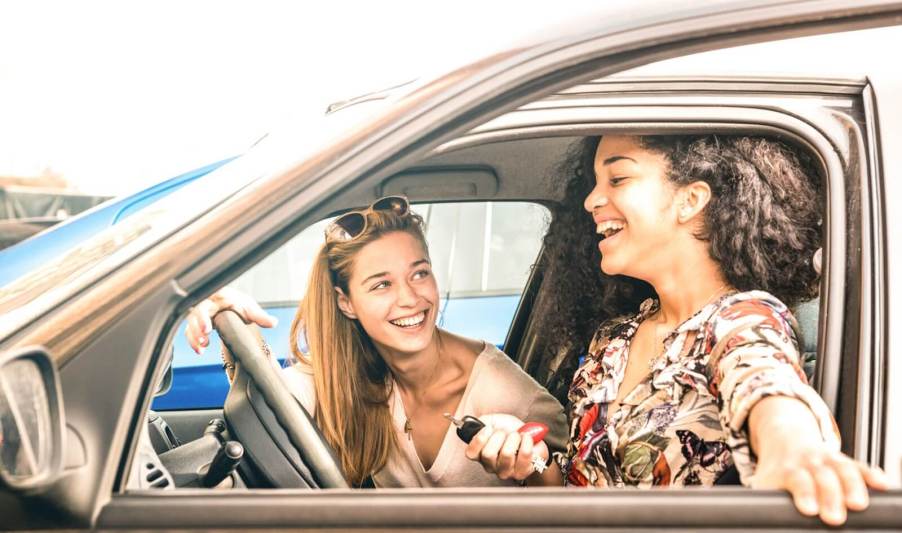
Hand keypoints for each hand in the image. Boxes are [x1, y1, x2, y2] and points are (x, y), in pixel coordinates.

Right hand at [186, 287, 277, 353]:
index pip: (206, 305)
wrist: (232, 304)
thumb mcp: (249, 307)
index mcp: (218, 297)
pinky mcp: (198, 324)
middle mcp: (206, 304)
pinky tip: (200, 351)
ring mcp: (200, 315)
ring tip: (201, 348)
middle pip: (195, 315)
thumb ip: (260, 316)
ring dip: (194, 337)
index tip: (208, 328)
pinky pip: (190, 332)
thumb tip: (274, 323)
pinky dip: (193, 342)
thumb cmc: (239, 303)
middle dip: (197, 328)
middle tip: (204, 340)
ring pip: (191, 325)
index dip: (204, 317)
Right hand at [464, 413, 548, 481]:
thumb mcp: (492, 421)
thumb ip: (482, 422)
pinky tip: (526, 438)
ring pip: (506, 454)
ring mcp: (506, 471)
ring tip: (517, 435)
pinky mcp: (522, 472)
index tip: (489, 428)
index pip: (471, 453)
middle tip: (505, 431)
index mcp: (480, 454)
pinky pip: (524, 455)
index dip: (480, 438)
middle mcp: (491, 466)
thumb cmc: (510, 429)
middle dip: (499, 435)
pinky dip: (527, 441)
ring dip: (513, 438)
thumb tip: (480, 424)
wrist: (530, 434)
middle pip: (488, 454)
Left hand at [750, 444, 888, 525]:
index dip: (803, 493)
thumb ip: (765, 504)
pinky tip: (882, 485)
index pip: (796, 480)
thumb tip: (761, 521)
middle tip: (834, 518)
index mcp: (787, 469)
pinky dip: (871, 475)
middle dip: (830, 496)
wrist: (785, 440)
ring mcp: (828, 460)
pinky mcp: (844, 462)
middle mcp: (809, 462)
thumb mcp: (765, 485)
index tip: (808, 509)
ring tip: (858, 505)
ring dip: (852, 486)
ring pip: (843, 469)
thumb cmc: (777, 473)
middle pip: (822, 477)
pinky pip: (860, 466)